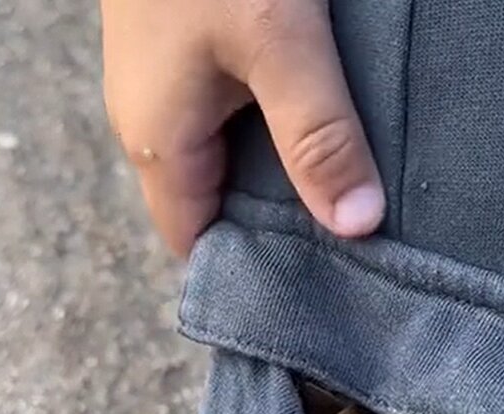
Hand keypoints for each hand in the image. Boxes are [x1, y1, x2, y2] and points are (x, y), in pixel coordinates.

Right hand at [101, 0, 384, 256]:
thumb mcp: (280, 47)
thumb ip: (317, 133)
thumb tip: (357, 226)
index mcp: (158, 146)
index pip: (194, 244)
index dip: (251, 264)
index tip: (322, 276)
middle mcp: (146, 125)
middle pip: (208, 199)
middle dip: (275, 215)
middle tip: (351, 229)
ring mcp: (155, 86)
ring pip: (216, 152)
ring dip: (274, 163)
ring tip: (341, 172)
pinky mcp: (173, 50)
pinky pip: (216, 109)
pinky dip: (263, 119)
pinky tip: (308, 107)